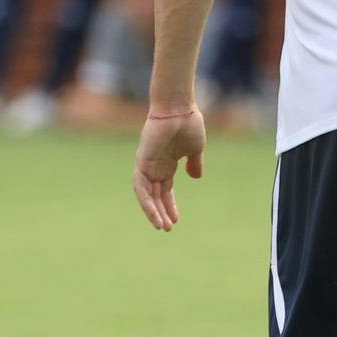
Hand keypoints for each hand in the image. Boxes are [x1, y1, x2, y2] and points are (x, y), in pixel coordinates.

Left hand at [132, 109, 206, 230]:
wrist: (180, 108)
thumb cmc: (188, 123)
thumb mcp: (195, 149)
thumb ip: (194, 164)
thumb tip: (196, 177)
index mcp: (167, 164)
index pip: (165, 190)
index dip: (170, 205)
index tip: (177, 220)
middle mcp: (154, 167)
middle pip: (155, 195)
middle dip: (161, 212)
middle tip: (167, 228)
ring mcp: (146, 165)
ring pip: (146, 195)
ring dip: (153, 211)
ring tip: (161, 226)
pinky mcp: (141, 162)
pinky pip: (140, 187)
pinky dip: (146, 201)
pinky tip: (154, 213)